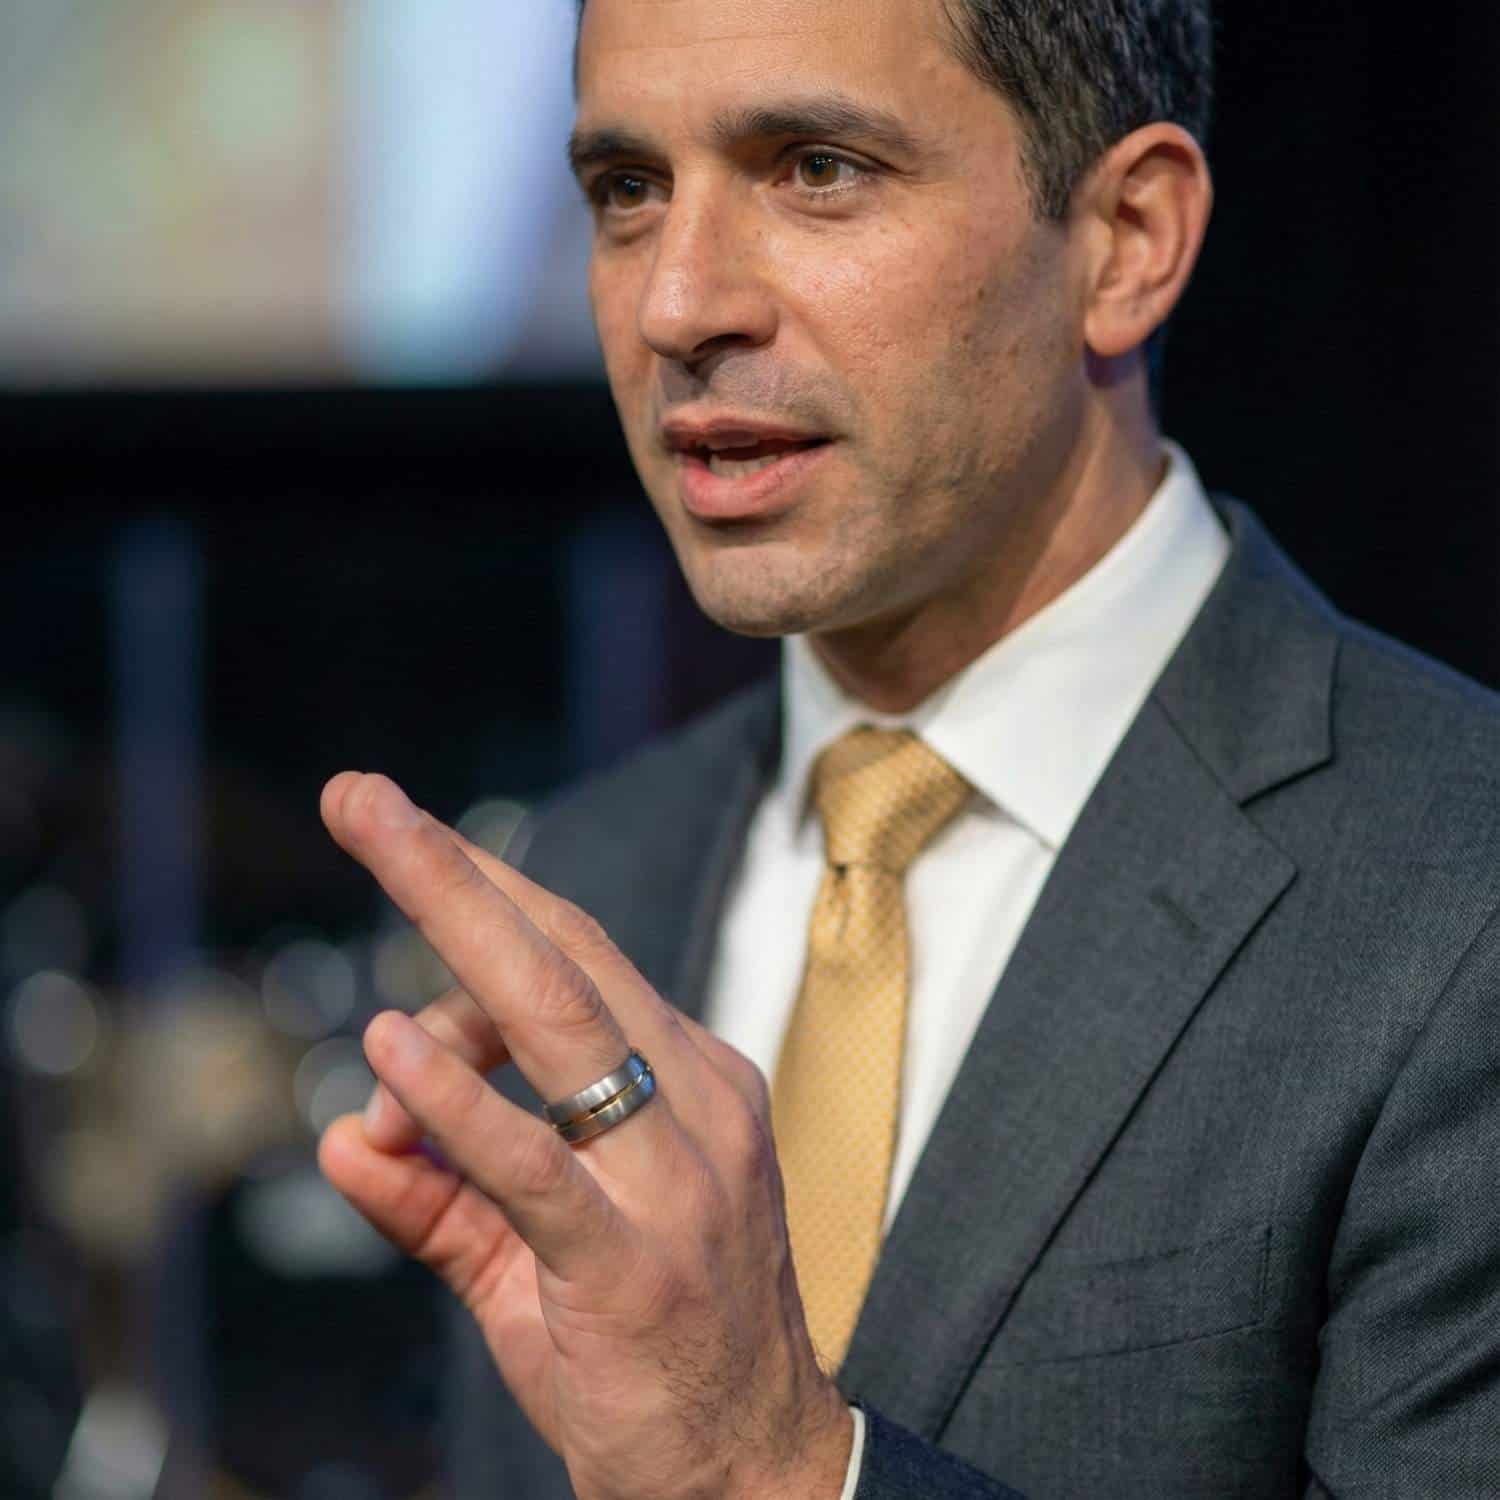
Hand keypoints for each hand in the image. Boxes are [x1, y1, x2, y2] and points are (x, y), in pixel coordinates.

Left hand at [317, 773, 852, 1499]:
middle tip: (365, 799)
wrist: (753, 1471)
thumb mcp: (539, 1258)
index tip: (408, 832)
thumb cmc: (653, 1348)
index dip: (489, 888)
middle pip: (564, 956)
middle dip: (455, 870)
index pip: (579, 960)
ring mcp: (675, 1176)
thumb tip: (339, 1137)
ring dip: (454, 928)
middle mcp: (694, 1103)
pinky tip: (394, 1049)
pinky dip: (461, 1100)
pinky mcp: (635, 1260)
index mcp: (690, 1081)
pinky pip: (537, 1163)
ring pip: (559, 1023)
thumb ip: (440, 1193)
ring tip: (374, 851)